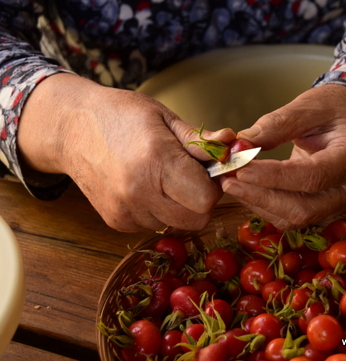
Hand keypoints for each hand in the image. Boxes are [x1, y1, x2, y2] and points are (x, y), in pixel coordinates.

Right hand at [18, 73, 235, 230]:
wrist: (71, 129)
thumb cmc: (121, 115)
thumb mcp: (163, 117)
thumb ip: (199, 140)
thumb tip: (233, 146)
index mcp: (156, 160)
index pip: (207, 198)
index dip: (214, 185)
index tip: (208, 171)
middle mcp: (139, 192)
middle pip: (197, 219)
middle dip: (202, 200)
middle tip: (190, 177)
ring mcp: (126, 211)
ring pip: (177, 223)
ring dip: (180, 206)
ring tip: (163, 178)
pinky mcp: (117, 222)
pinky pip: (154, 223)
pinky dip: (158, 209)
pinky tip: (145, 187)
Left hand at [221, 84, 345, 229]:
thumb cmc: (333, 110)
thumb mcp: (310, 105)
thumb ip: (279, 123)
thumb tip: (244, 142)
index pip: (314, 176)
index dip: (275, 177)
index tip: (242, 169)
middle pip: (303, 208)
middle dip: (262, 197)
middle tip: (229, 181)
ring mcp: (337, 203)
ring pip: (294, 217)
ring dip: (258, 204)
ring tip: (230, 184)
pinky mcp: (321, 208)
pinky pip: (290, 216)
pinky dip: (264, 206)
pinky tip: (245, 190)